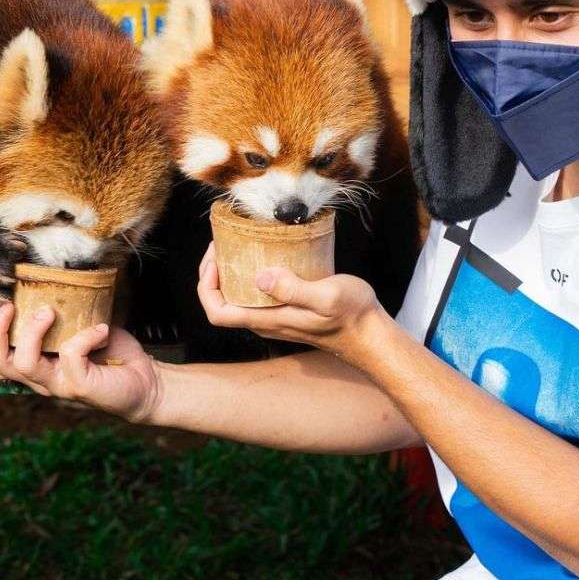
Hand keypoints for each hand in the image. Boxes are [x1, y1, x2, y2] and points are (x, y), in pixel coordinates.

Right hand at [0, 303, 163, 424]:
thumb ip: (60, 311)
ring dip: (32, 332)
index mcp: (32, 363)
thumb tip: (49, 274)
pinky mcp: (80, 386)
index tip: (0, 304)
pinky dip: (84, 336)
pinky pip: (70, 357)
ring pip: (23, 364)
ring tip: (49, 312)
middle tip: (9, 306)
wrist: (144, 381)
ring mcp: (57, 384)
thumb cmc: (108, 350)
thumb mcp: (77, 326)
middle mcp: (38, 377)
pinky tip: (100, 330)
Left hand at [196, 243, 387, 364]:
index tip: (215, 259)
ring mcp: (277, 318)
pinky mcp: (289, 311)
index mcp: (269, 320)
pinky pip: (257, 295)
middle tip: (222, 244)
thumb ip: (294, 289)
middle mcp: (267, 322)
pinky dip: (250, 275)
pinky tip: (265, 255)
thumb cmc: (352, 317)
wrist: (371, 335)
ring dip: (231, 274)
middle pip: (223, 303)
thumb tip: (260, 276)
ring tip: (237, 246)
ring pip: (239, 299)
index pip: (218, 312)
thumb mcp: (326, 297)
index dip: (207, 287)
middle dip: (214, 274)